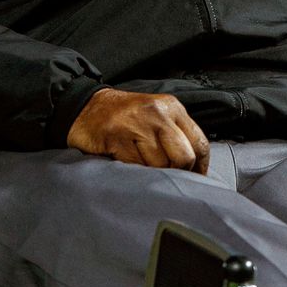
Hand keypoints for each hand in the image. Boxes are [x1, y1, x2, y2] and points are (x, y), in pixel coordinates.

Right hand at [67, 87, 210, 173]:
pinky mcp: (118, 137)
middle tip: (163, 173)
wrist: (86, 107)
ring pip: (160, 165)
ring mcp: (137, 124)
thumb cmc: (125, 117)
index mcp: (172, 108)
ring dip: (151, 172)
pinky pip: (136, 167)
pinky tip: (126, 161)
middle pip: (184, 157)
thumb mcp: (157, 116)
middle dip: (175, 171)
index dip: (200, 168)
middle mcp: (158, 113)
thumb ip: (176, 135)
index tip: (195, 179)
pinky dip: (133, 171)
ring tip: (139, 163)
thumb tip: (195, 168)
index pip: (200, 143)